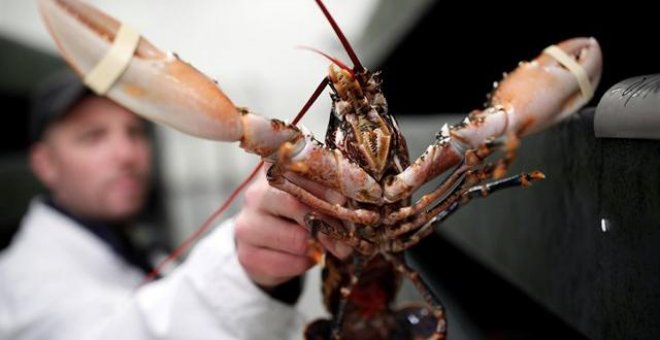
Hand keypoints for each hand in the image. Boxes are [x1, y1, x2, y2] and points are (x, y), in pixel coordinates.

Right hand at [234, 173, 350, 287]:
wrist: (264, 246)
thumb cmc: (292, 217)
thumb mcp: (306, 199)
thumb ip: (323, 197)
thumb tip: (347, 207)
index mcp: (272, 175)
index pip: (298, 176)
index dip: (323, 189)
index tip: (343, 201)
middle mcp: (254, 196)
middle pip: (294, 205)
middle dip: (325, 222)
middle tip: (345, 237)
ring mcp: (247, 226)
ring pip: (295, 239)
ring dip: (317, 248)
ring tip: (324, 248)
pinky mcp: (247, 255)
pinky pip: (288, 263)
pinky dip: (305, 263)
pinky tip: (307, 258)